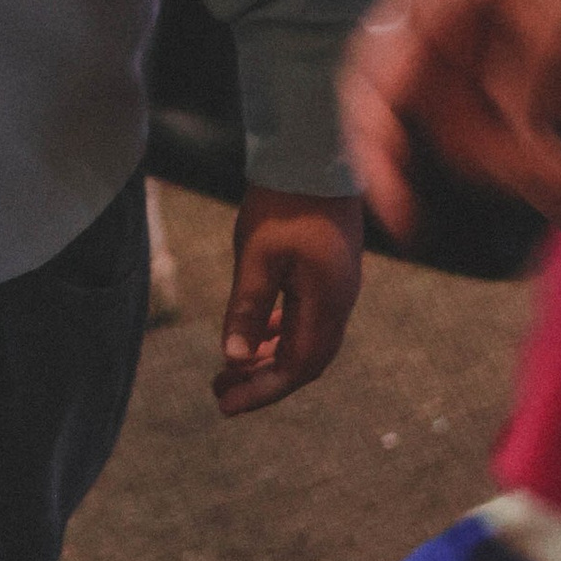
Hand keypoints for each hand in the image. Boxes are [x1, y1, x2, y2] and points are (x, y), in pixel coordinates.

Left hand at [214, 186, 362, 415]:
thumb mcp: (256, 257)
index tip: (225, 404)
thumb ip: (246, 310)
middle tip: (220, 393)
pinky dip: (279, 332)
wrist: (314, 155)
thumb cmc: (282, 203)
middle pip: (305, 361)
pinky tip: (255, 334)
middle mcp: (340, 302)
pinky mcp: (330, 272)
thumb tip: (233, 359)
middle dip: (263, 381)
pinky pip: (307, 318)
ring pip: (306, 340)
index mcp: (327, 304)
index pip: (297, 367)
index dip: (261, 391)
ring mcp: (338, 287)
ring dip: (270, 358)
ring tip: (230, 368)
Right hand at [341, 0, 560, 244]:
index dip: (373, 146)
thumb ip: (543, 43)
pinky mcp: (538, 86)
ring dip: (546, 186)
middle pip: (448, 135)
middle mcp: (453, 40)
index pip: (375, 80)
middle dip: (510, 174)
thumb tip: (515, 121)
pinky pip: (533, 151)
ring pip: (493, 153)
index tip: (401, 210)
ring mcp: (494, 66)